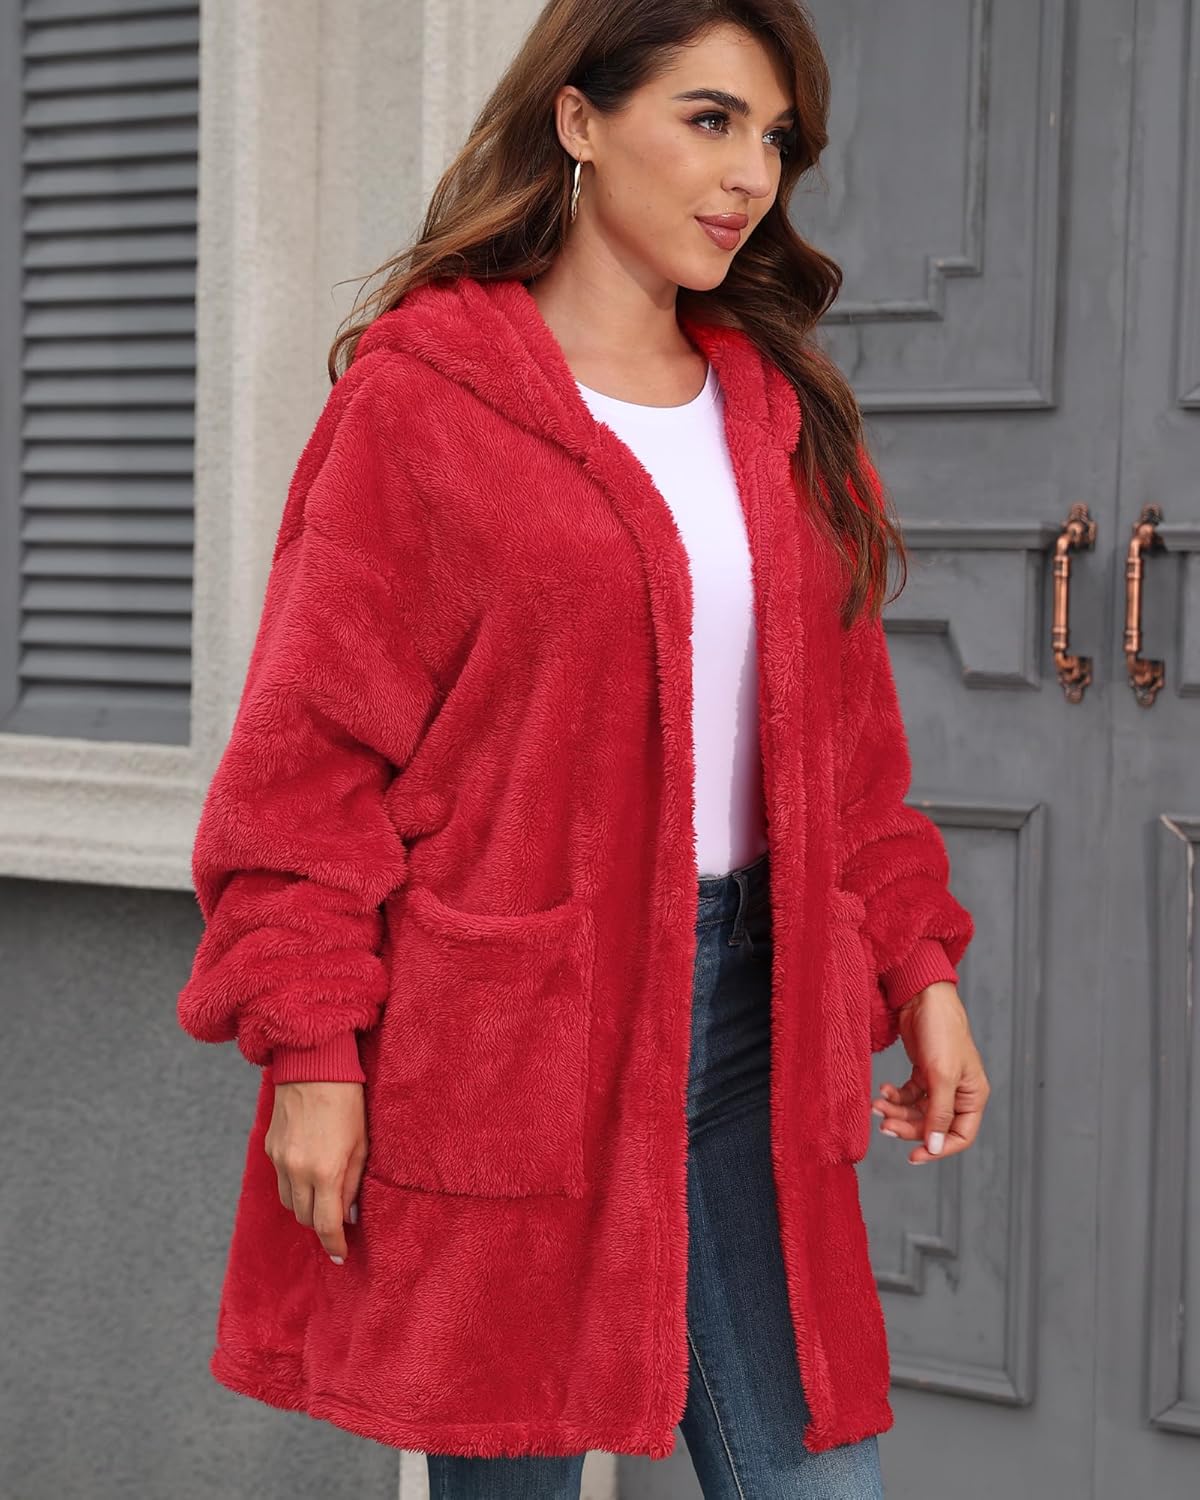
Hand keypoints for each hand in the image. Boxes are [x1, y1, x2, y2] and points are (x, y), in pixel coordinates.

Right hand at [265, 1081, 367, 1262]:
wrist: (313, 1065)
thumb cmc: (347, 1101)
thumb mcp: (362, 1143)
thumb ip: (354, 1182)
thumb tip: (349, 1214)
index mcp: (325, 1171)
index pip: (325, 1224)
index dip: (334, 1245)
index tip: (341, 1255)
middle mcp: (297, 1170)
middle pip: (304, 1218)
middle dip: (320, 1225)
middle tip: (337, 1221)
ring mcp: (279, 1160)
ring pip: (289, 1203)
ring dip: (306, 1207)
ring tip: (323, 1195)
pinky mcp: (269, 1148)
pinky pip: (280, 1180)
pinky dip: (295, 1185)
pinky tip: (309, 1172)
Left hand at [871, 981, 989, 1163]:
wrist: (922, 996)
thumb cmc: (941, 1031)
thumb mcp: (941, 1076)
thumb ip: (939, 1113)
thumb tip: (934, 1147)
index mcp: (973, 1095)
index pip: (960, 1136)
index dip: (937, 1150)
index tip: (913, 1156)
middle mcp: (958, 1092)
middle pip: (933, 1125)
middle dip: (908, 1126)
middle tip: (884, 1125)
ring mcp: (939, 1082)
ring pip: (917, 1111)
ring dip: (897, 1111)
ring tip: (878, 1105)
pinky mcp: (923, 1071)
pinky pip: (908, 1095)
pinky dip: (895, 1096)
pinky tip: (884, 1090)